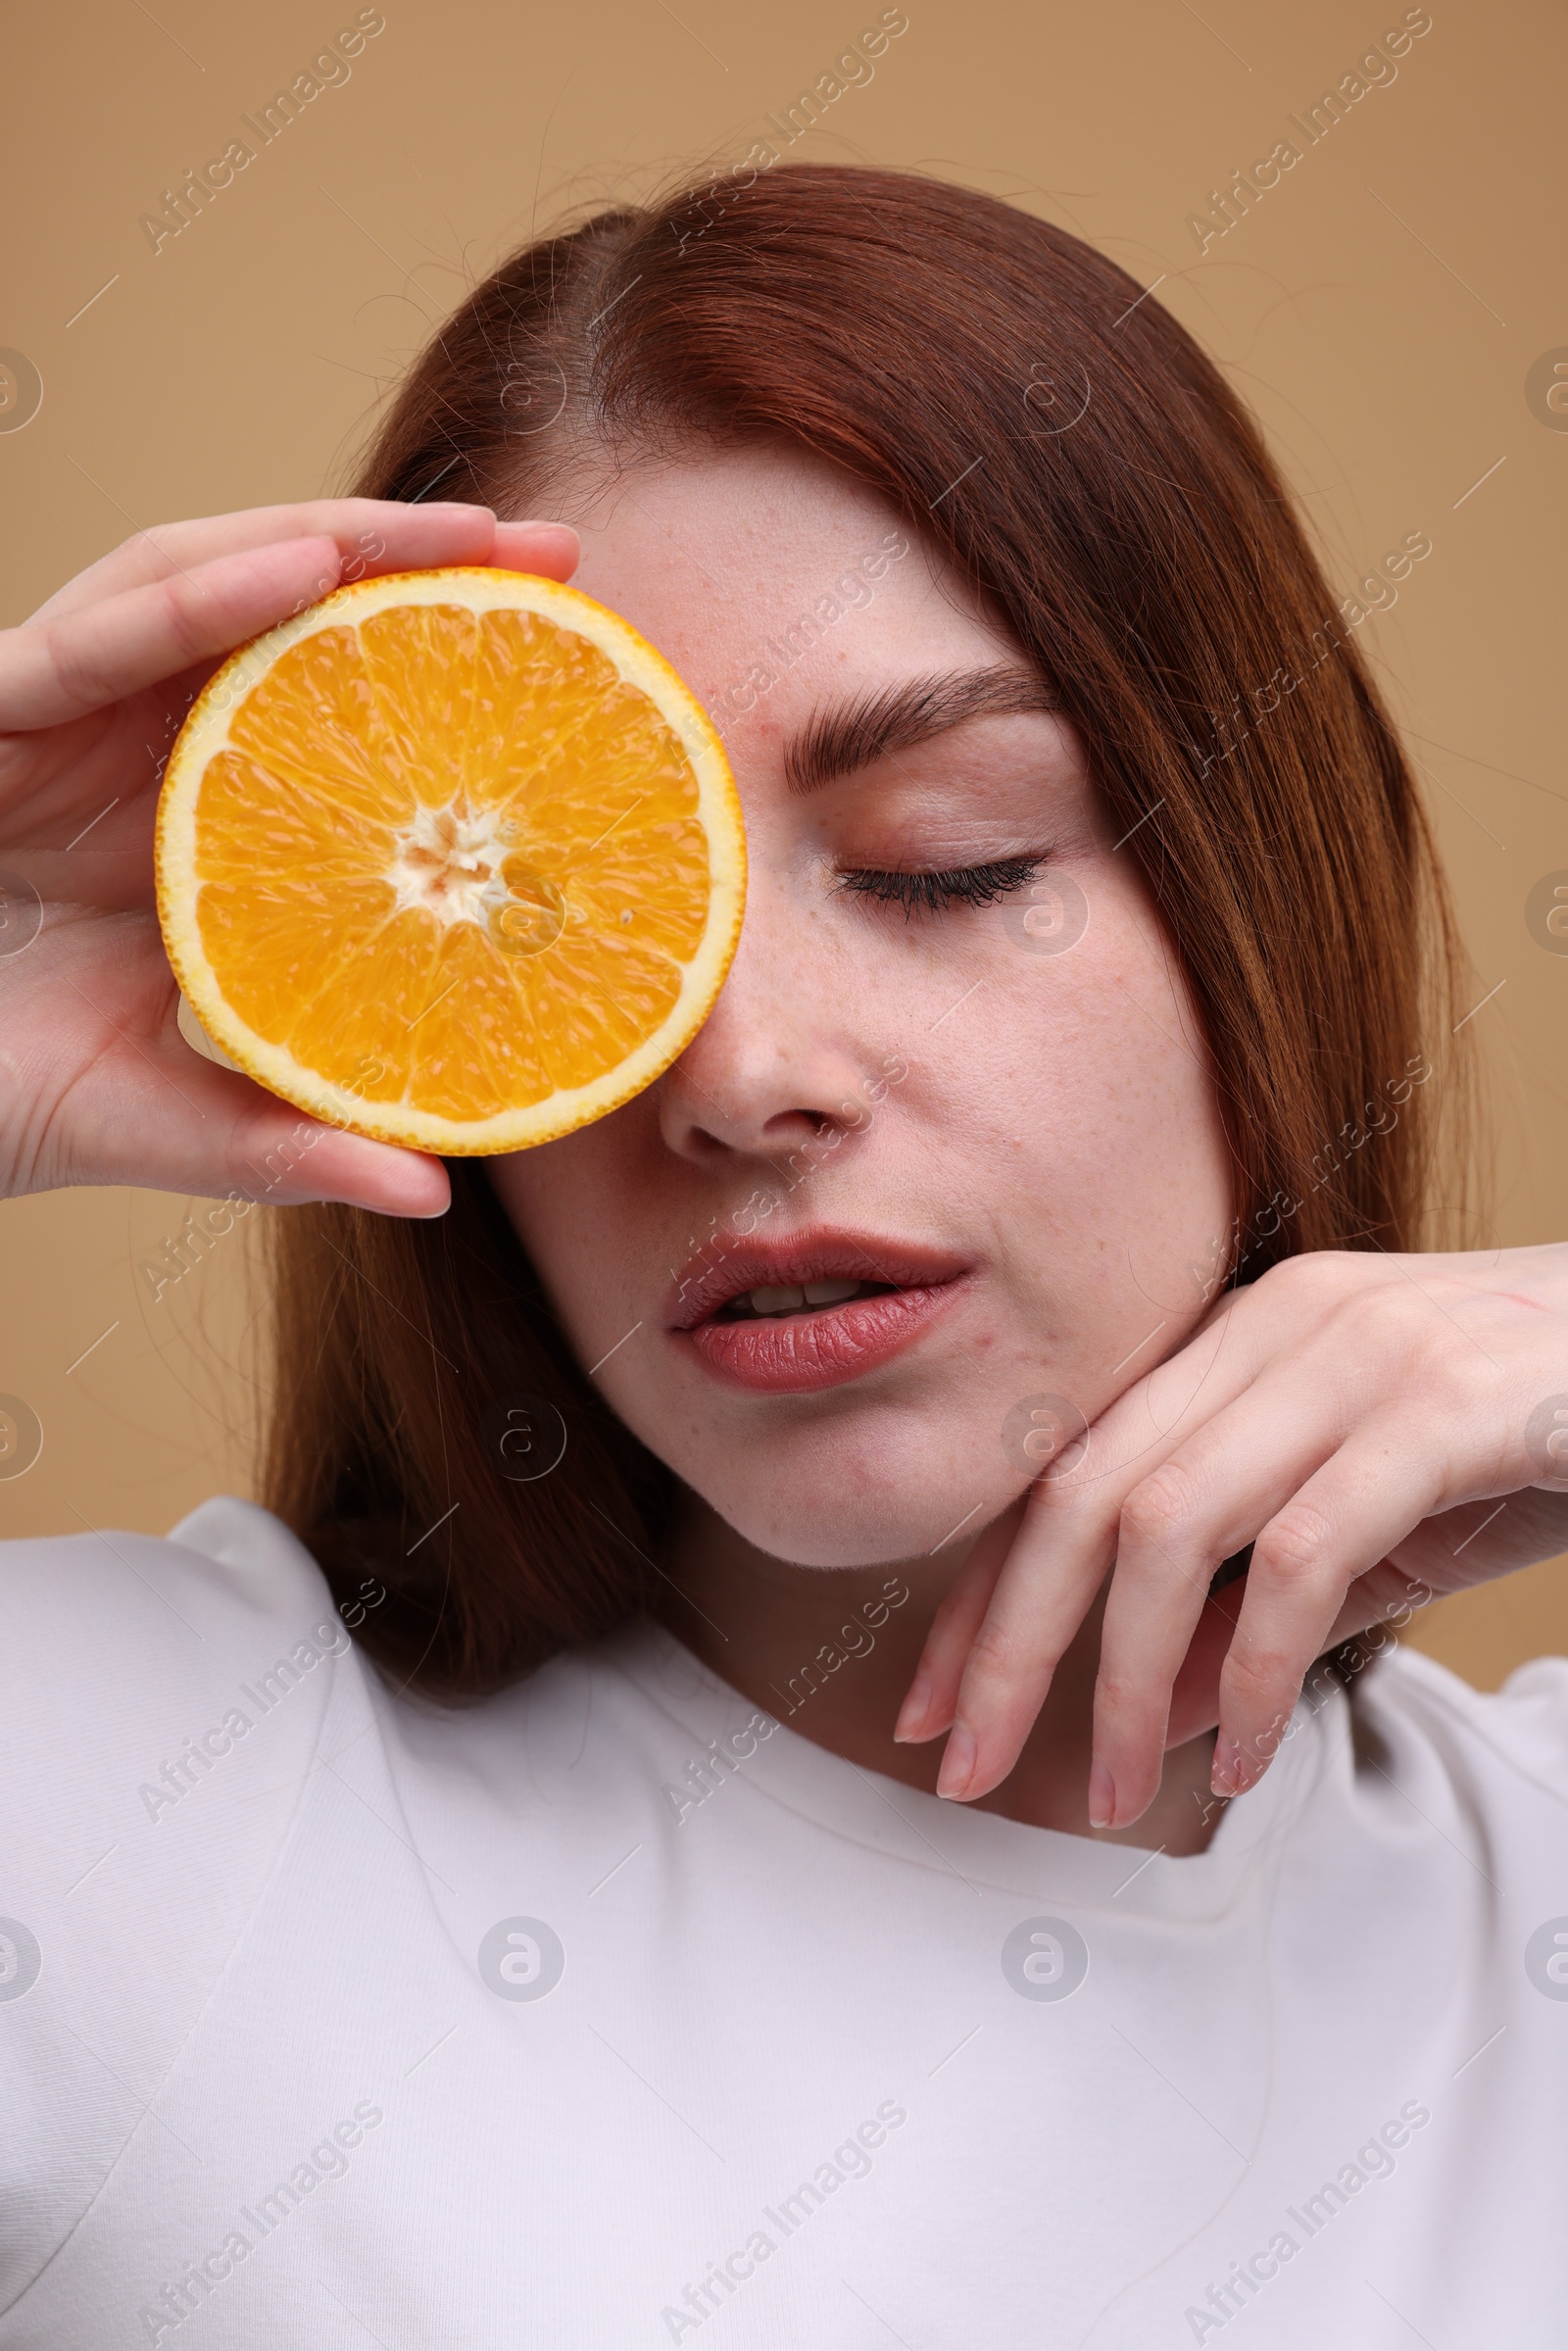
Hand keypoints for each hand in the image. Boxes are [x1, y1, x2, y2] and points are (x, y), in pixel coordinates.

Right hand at [0, 500, 578, 1212]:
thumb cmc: (20, 1094)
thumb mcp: (189, 1127)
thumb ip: (299, 1145)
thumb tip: (435, 1193)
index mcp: (204, 811)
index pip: (335, 698)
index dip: (444, 655)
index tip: (574, 635)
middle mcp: (136, 740)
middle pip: (282, 609)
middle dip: (416, 562)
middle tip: (554, 548)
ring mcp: (61, 715)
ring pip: (195, 581)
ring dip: (330, 542)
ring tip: (457, 539)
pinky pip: (95, 643)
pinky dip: (201, 601)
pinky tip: (304, 572)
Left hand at [895, 1245, 1567, 1825]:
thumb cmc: (1531, 1440)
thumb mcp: (1368, 1533)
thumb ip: (1250, 1607)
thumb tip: (1144, 1707)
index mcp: (1240, 1334)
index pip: (1064, 1467)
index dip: (984, 1592)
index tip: (932, 1704)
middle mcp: (1277, 1323)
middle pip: (1082, 1492)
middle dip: (1010, 1645)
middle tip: (969, 1766)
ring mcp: (1359, 1351)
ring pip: (1168, 1523)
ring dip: (1120, 1680)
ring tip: (1110, 1788)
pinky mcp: (1449, 1404)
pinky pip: (1304, 1555)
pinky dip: (1258, 1673)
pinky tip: (1251, 1753)